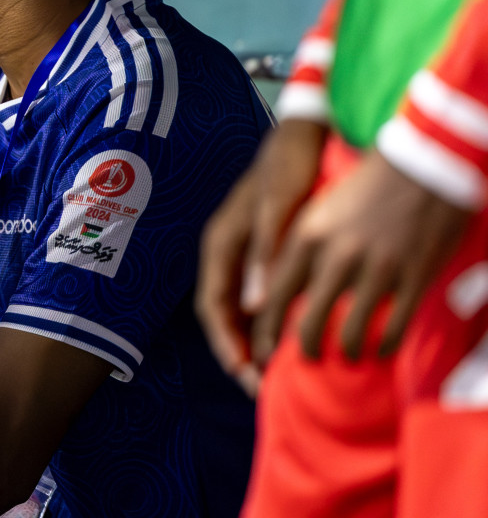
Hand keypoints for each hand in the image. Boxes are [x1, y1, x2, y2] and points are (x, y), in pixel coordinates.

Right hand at [196, 118, 325, 394]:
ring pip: (242, 307)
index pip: (213, 306)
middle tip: (262, 387)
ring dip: (256, 339)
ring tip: (277, 371)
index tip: (246, 373)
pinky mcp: (265, 249)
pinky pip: (260, 294)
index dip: (227, 343)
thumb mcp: (277, 207)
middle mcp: (227, 251)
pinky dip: (271, 319)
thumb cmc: (288, 165)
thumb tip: (252, 308)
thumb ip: (265, 254)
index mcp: (220, 242)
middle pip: (225, 314)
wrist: (304, 131)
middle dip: (239, 352)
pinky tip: (293, 334)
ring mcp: (245, 251)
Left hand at [252, 149, 473, 362]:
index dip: (267, 331)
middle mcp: (335, 256)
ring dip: (348, 353)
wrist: (422, 162)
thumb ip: (302, 251)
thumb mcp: (321, 213)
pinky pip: (394, 328)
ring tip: (350, 357)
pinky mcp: (413, 277)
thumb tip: (281, 293)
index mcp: (307, 237)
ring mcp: (376, 269)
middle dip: (304, 351)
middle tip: (308, 361)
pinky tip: (383, 349)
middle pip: (307, 324)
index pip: (274, 296)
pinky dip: (386, 346)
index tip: (264, 350)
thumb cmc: (367, 186)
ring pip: (351, 334)